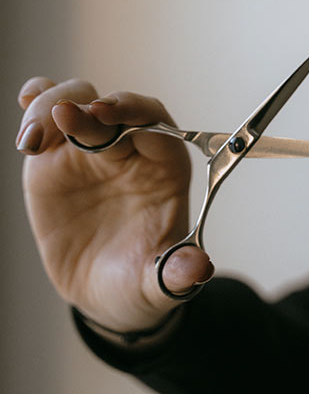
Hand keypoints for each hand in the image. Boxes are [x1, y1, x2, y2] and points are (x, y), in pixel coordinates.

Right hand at [17, 77, 213, 330]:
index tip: (104, 114)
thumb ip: (178, 273)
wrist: (101, 293)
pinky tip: (25, 103)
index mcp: (165, 169)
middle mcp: (129, 150)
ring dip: (52, 105)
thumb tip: (199, 267)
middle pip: (112, 106)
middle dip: (87, 106)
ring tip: (33, 142)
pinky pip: (45, 116)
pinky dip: (35, 102)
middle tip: (63, 118)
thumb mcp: (160, 284)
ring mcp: (89, 149)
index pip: (156, 123)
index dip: (133, 111)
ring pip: (76, 101)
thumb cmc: (139, 281)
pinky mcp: (53, 157)